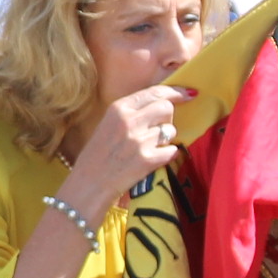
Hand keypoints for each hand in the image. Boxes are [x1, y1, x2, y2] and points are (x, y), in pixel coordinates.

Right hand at [63, 81, 195, 215]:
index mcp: (118, 108)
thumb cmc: (97, 155)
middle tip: (157, 130)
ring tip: (148, 148)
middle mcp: (129, 121)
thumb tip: (162, 103)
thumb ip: (132, 112)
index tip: (189, 94)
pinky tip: (152, 160)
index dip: (176, 92)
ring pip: (170, 130)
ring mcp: (139, 141)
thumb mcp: (108, 124)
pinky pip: (172, 151)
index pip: (155, 92)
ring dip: (165, 139)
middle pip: (166, 108)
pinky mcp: (147, 160)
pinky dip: (166, 155)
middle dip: (167, 118)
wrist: (88, 185)